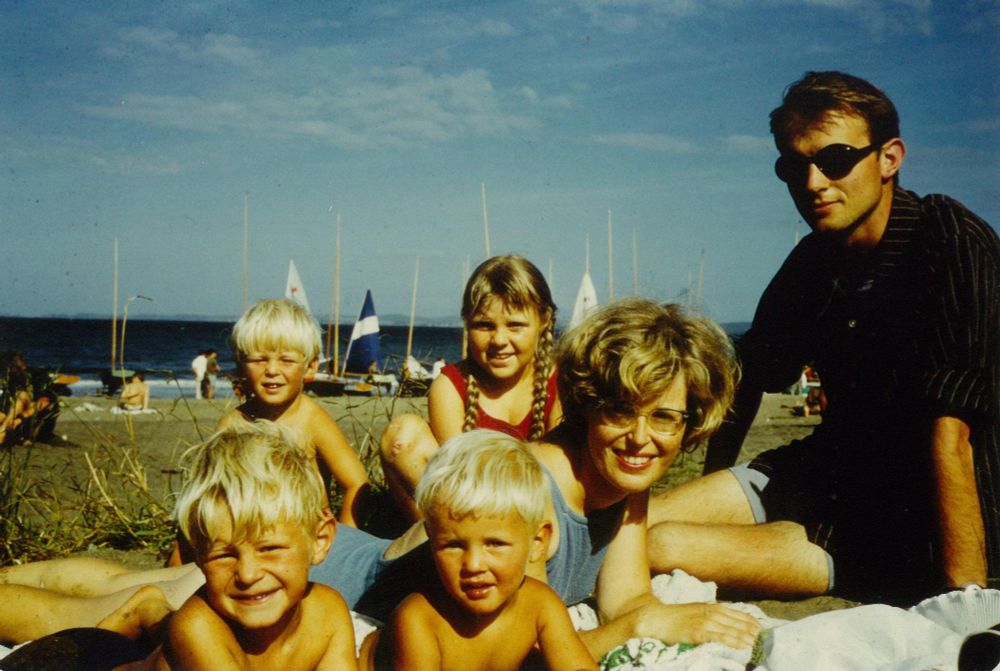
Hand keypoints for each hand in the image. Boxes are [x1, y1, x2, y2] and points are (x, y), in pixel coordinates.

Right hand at [634, 602, 761, 649]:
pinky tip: (742, 646)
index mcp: (712, 607)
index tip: (764, 630)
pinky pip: (719, 637)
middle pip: (739, 622)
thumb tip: (729, 626)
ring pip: (732, 630)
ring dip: (747, 637)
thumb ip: (713, 617)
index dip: (753, 623)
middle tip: (766, 640)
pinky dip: (732, 641)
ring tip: (759, 645)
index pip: (739, 614)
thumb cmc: (676, 617)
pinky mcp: (698, 632)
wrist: (656, 618)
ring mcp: (705, 622)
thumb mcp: (697, 612)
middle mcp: (711, 612)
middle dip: (753, 631)